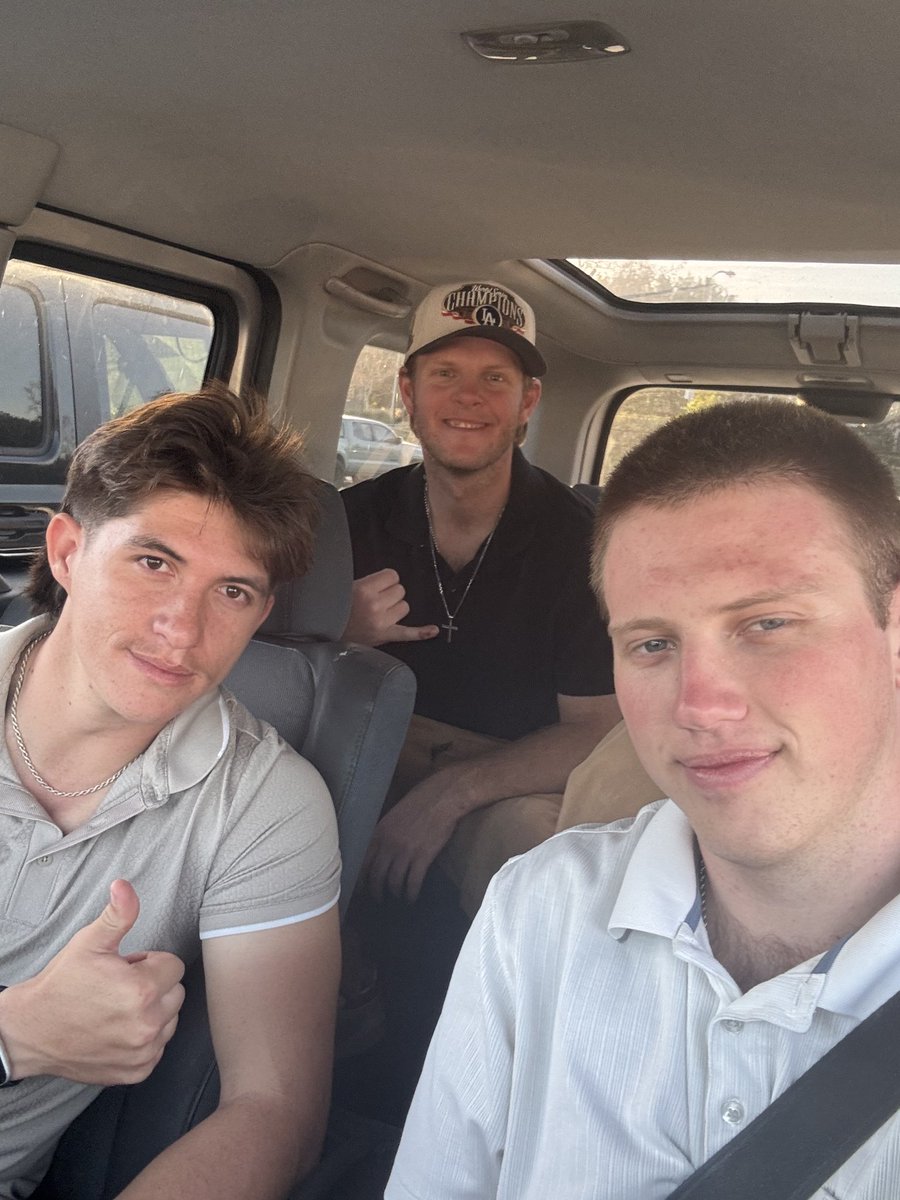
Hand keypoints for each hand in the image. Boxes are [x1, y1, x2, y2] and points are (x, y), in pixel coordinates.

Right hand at [0, 879, 184, 1083]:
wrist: (30, 1032)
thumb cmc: (61, 985)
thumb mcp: (89, 943)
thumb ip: (118, 914)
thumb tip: (125, 886)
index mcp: (142, 989)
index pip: (174, 966)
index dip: (150, 962)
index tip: (127, 968)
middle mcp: (147, 1024)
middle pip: (176, 992)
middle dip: (154, 986)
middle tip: (120, 987)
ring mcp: (142, 1051)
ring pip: (170, 1020)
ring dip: (153, 1012)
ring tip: (118, 1008)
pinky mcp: (136, 1072)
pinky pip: (159, 1048)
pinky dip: (145, 1039)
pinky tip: (119, 1031)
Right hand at [342, 569, 438, 646]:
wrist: (327, 631)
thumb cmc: (338, 607)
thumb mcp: (349, 587)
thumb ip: (370, 582)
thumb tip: (390, 580)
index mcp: (365, 589)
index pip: (392, 575)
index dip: (386, 580)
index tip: (378, 585)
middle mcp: (375, 605)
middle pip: (400, 590)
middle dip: (390, 594)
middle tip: (375, 600)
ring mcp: (381, 622)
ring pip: (405, 606)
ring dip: (396, 608)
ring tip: (379, 613)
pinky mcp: (385, 635)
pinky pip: (407, 633)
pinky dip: (421, 633)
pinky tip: (433, 630)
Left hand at [363, 775, 460, 902]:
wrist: (443, 797)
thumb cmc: (420, 801)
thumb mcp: (394, 814)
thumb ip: (385, 831)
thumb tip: (379, 848)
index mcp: (380, 832)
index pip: (363, 862)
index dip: (361, 879)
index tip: (361, 889)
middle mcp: (389, 843)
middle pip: (376, 875)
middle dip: (376, 891)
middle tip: (378, 899)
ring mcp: (406, 851)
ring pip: (394, 881)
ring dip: (395, 893)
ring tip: (398, 898)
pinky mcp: (423, 857)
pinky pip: (413, 881)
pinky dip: (411, 893)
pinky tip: (412, 897)